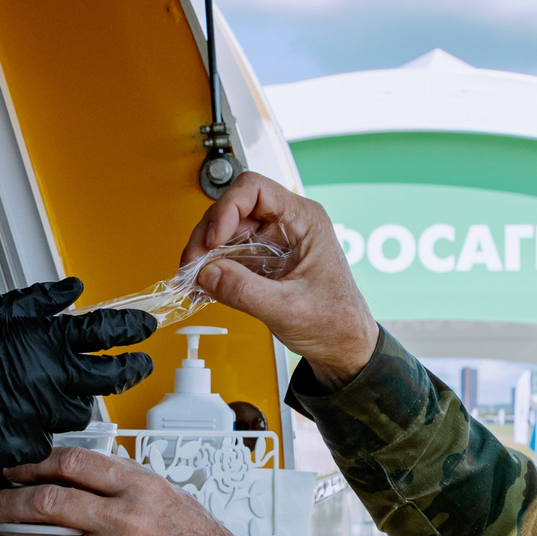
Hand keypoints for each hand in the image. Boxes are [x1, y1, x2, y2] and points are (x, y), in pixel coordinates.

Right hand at [0, 278, 155, 470]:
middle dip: (129, 370)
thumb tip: (73, 288)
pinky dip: (38, 433)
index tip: (144, 329)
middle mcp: (50, 378)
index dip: (131, 330)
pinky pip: (44, 442)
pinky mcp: (19, 445)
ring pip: (78, 413)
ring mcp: (37, 415)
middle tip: (138, 365)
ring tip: (56, 393)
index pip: (106, 332)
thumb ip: (41, 302)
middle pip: (110, 379)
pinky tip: (22, 422)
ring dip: (73, 402)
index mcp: (47, 340)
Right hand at [179, 172, 379, 387]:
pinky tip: (203, 287)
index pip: (255, 189)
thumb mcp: (289, 308)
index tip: (213, 240)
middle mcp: (287, 224)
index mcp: (304, 220)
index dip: (226, 209)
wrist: (343, 346)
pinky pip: (228, 255)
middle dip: (206, 237)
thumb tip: (207, 274)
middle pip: (232, 210)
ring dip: (205, 255)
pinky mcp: (261, 261)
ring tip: (194, 281)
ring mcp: (272, 242)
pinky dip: (211, 269)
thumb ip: (246, 291)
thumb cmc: (336, 321)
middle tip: (193, 267)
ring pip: (225, 232)